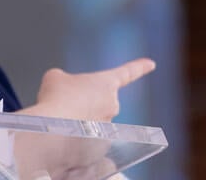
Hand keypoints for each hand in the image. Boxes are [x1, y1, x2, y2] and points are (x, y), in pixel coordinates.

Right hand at [22, 58, 154, 121]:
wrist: (54, 124)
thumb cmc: (57, 96)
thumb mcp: (56, 77)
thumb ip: (66, 80)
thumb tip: (66, 93)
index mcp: (106, 83)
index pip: (126, 73)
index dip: (138, 67)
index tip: (151, 64)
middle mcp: (112, 103)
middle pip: (98, 99)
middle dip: (83, 100)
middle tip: (63, 100)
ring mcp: (107, 123)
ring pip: (91, 117)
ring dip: (77, 116)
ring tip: (60, 116)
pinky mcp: (100, 141)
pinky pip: (86, 133)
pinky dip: (75, 130)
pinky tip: (62, 129)